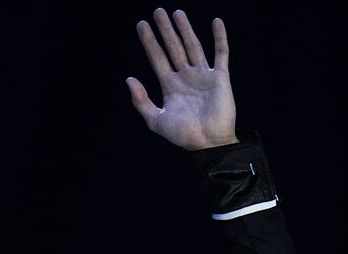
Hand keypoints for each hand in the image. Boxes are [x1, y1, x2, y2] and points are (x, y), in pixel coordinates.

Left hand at [126, 9, 236, 149]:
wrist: (207, 143)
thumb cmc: (182, 135)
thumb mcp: (155, 120)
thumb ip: (141, 101)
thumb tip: (129, 79)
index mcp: (170, 86)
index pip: (157, 58)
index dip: (149, 42)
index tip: (141, 25)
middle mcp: (186, 77)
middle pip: (173, 48)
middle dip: (165, 30)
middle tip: (157, 12)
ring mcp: (203, 76)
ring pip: (193, 46)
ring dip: (185, 29)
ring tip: (176, 12)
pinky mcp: (220, 77)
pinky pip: (221, 53)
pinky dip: (220, 38)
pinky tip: (216, 22)